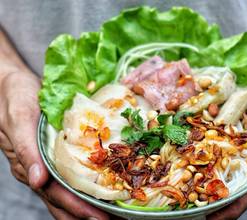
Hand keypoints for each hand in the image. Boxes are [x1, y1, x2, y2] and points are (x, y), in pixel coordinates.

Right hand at [0, 71, 108, 218]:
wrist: (12, 86)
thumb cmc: (14, 100)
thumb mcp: (19, 120)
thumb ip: (26, 150)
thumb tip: (36, 180)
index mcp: (29, 166)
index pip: (56, 194)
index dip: (77, 208)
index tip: (99, 218)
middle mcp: (40, 169)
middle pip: (64, 199)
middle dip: (87, 213)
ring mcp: (48, 163)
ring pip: (68, 191)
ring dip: (88, 204)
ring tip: (112, 212)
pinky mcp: (55, 152)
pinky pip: (71, 173)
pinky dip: (86, 184)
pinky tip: (101, 188)